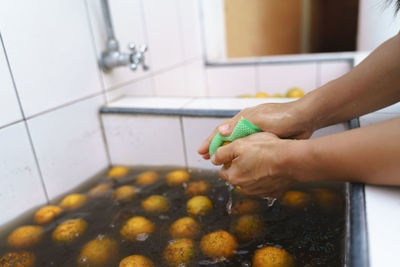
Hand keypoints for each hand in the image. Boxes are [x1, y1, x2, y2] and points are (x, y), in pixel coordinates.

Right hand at [198, 100, 312, 158]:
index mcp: (244, 118)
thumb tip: (221, 131)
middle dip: (216, 148)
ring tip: (219, 163)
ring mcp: (256, 132)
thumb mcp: (259, 120)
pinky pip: (249, 149)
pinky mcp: (266, 139)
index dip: (211, 141)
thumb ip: (240, 125)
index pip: (222, 131)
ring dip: (227, 153)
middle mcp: (248, 124)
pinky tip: (239, 163)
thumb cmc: (283, 117)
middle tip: (206, 158)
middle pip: (227, 138)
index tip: (201, 151)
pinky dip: (240, 155)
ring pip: (237, 144)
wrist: (305, 119)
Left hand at [210, 132, 298, 196]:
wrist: (291, 160)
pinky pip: (266, 184)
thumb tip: (213, 158)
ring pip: (250, 181)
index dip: (228, 160)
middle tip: (251, 153)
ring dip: (253, 172)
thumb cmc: (266, 150)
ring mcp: (259, 192)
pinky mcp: (273, 192)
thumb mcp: (238, 144)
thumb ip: (222, 152)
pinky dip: (267, 177)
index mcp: (233, 177)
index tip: (236, 153)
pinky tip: (272, 167)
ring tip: (263, 159)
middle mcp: (244, 188)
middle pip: (237, 176)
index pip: (223, 170)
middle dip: (241, 166)